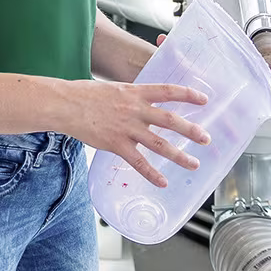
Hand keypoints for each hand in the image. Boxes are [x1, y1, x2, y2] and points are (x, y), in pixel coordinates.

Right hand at [58, 81, 210, 186]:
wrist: (64, 104)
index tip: (204, 99)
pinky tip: (163, 182)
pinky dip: (152, 173)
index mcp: (135, 92)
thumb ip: (130, 96)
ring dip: (179, 155)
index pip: (167, 91)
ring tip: (193, 164)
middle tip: (206, 138)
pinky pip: (138, 162)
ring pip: (159, 144)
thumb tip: (141, 102)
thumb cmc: (83, 94)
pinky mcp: (116, 144)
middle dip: (191, 130)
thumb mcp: (113, 88)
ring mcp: (126, 128)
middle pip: (170, 120)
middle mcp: (135, 109)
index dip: (188, 94)